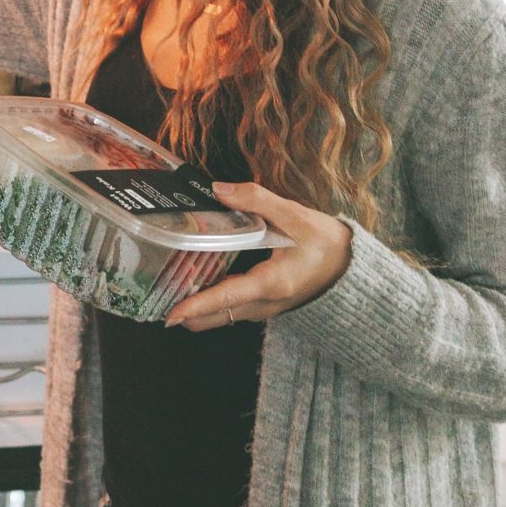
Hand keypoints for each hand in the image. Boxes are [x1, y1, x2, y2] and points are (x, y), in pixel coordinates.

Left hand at [164, 181, 352, 330]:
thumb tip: (218, 190)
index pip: (226, 298)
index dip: (196, 306)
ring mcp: (262, 309)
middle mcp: (263, 304)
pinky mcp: (262, 305)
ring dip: (194, 306)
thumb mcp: (296, 216)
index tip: (170, 313)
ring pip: (219, 316)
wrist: (352, 269)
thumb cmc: (328, 243)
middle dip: (183, 310)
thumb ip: (257, 200)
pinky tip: (194, 276)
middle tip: (154, 290)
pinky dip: (208, 300)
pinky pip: (228, 309)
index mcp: (271, 284)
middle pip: (213, 316)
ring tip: (167, 282)